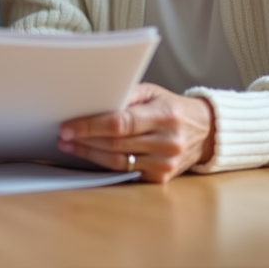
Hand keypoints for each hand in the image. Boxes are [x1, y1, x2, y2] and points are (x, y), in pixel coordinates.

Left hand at [57, 83, 214, 182]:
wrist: (205, 131)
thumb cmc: (172, 107)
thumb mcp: (153, 92)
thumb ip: (127, 94)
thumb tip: (94, 100)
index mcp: (164, 115)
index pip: (120, 123)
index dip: (91, 126)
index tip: (69, 127)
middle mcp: (167, 141)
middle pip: (115, 144)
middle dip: (84, 140)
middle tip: (63, 136)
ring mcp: (165, 163)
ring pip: (117, 161)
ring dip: (90, 154)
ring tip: (71, 146)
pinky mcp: (162, 177)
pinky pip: (126, 172)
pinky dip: (106, 163)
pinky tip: (92, 155)